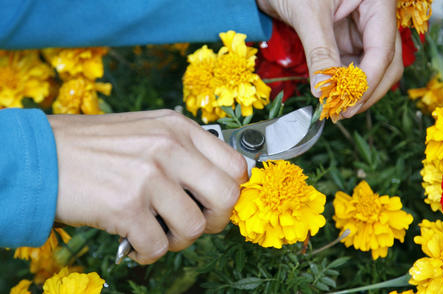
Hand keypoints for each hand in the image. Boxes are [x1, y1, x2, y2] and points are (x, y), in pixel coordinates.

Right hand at [48, 110, 246, 263]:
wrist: (43, 155)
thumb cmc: (97, 147)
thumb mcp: (149, 131)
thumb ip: (186, 152)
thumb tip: (220, 183)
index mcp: (179, 129)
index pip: (236, 165)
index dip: (233, 191)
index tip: (217, 203)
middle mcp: (169, 148)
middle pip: (227, 197)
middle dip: (216, 220)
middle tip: (195, 223)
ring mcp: (149, 177)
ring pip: (195, 227)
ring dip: (178, 239)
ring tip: (158, 230)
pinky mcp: (126, 207)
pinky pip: (158, 246)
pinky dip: (149, 252)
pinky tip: (135, 241)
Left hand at [256, 0, 402, 117]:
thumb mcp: (308, 14)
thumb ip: (319, 52)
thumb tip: (323, 91)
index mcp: (377, 1)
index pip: (383, 50)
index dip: (367, 81)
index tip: (349, 103)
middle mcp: (375, 16)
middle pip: (386, 62)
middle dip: (367, 90)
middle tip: (344, 111)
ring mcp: (362, 28)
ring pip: (371, 68)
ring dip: (355, 90)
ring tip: (336, 108)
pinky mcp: (346, 38)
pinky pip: (352, 65)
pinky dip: (343, 83)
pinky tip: (331, 95)